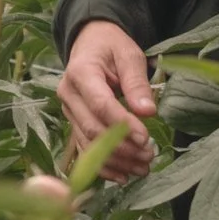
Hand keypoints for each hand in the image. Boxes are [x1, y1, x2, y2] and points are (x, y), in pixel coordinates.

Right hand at [58, 20, 158, 180]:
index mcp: (80, 72)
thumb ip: (137, 83)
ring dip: (116, 160)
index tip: (146, 138)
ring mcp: (68, 111)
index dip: (122, 125)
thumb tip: (148, 112)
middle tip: (150, 155)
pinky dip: (103, 166)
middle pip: (93, 128)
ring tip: (144, 168)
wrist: (90, 44)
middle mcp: (68, 94)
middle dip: (122, 147)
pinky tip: (123, 176)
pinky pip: (85, 149)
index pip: (100, 105)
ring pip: (88, 144)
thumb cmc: (111, 47)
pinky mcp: (73, 123)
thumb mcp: (129, 55)